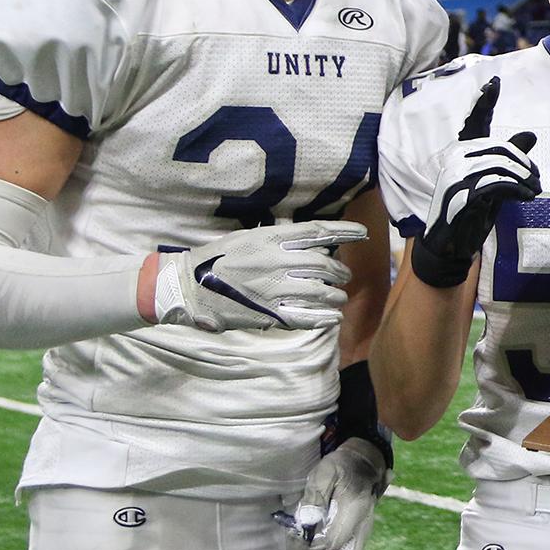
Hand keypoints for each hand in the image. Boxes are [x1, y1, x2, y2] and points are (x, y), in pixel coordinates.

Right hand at [153, 220, 364, 331]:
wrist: (186, 286)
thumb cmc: (216, 258)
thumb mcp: (247, 237)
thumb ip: (277, 237)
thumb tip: (309, 238)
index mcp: (270, 239)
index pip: (317, 232)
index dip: (344, 232)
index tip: (363, 233)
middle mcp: (275, 261)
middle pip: (324, 265)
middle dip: (340, 271)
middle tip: (343, 275)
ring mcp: (273, 289)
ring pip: (320, 292)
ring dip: (335, 295)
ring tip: (338, 297)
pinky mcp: (268, 313)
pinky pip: (306, 317)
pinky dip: (324, 318)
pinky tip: (333, 318)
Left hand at [291, 436, 386, 549]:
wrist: (364, 461)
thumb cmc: (342, 465)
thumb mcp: (325, 472)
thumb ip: (314, 496)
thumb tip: (305, 522)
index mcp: (354, 513)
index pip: (331, 544)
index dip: (309, 545)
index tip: (294, 534)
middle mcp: (362, 528)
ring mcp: (362, 533)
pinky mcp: (358, 534)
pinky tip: (315, 548)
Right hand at [411, 77, 540, 288]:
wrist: (450, 244)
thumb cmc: (473, 210)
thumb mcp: (495, 182)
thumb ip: (509, 160)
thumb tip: (530, 135)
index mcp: (462, 153)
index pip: (475, 123)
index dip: (484, 103)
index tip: (494, 81)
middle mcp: (455, 159)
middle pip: (501, 148)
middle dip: (525, 164)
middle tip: (537, 182)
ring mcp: (455, 177)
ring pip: (502, 165)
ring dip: (525, 179)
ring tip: (534, 191)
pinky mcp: (461, 195)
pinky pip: (497, 183)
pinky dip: (518, 189)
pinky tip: (527, 197)